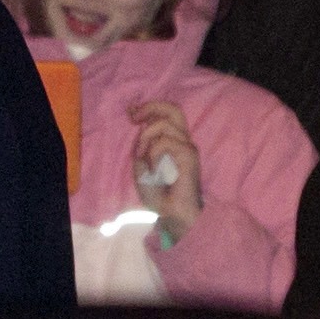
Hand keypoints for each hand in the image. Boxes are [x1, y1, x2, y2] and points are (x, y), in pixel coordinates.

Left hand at [129, 100, 202, 238]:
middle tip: (134, 117)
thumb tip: (143, 125)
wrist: (170, 211)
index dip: (149, 107)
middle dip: (151, 107)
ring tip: (143, 157)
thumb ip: (143, 143)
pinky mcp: (189, 155)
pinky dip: (153, 153)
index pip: (167, 114)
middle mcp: (183, 141)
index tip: (131, 110)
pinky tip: (154, 168)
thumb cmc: (157, 191)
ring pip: (164, 124)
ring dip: (146, 138)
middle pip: (174, 109)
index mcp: (173, 141)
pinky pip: (165, 142)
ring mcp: (187, 147)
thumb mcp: (142, 162)